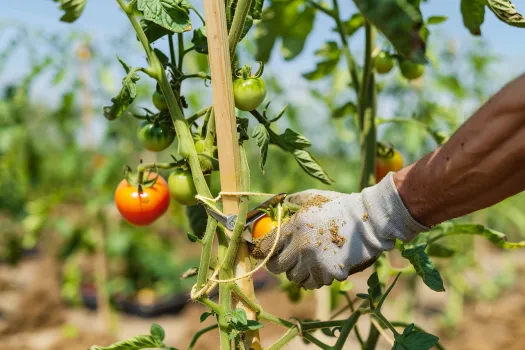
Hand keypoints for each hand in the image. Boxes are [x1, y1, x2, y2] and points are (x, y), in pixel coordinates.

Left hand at [249, 173, 428, 288]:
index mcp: (293, 228)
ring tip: (304, 262)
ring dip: (296, 271)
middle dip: (277, 264)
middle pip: (276, 267)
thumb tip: (277, 205)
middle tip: (283, 259)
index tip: (261, 252)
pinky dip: (313, 278)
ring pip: (294, 277)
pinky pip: (313, 283)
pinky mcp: (329, 274)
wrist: (367, 220)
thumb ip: (291, 202)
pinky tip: (318, 268)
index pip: (265, 247)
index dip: (260, 251)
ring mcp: (315, 263)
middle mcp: (301, 248)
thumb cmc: (338, 206)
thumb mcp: (311, 197)